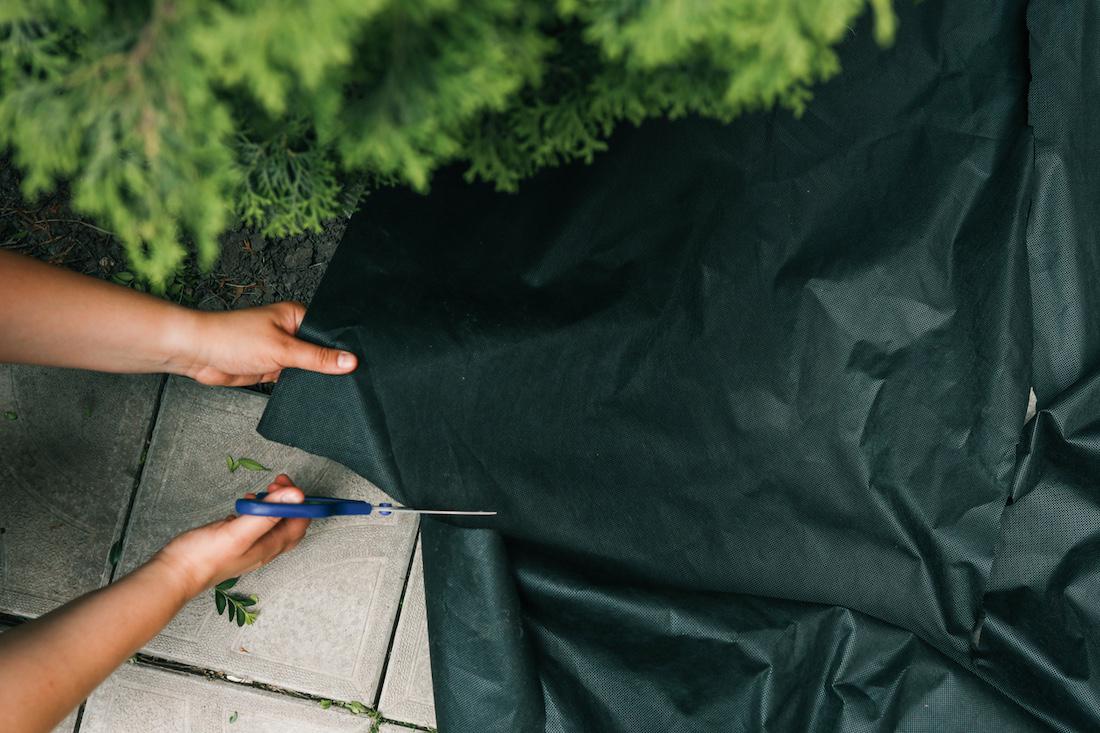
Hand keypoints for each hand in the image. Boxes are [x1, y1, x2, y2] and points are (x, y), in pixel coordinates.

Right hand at [151, 475, 310, 597]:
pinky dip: (255, 512)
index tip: (283, 483)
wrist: (173, 576)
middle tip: (275, 484)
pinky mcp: (234, 544)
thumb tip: (296, 496)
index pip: (299, 523)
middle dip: (288, 501)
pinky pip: (254, 526)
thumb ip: (266, 514)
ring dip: (271, 505)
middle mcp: (262, 549)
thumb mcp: (237, 532)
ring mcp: (248, 548)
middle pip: (289, 524)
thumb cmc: (203, 557)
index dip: (298, 502)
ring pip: (271, 524)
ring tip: (258, 493)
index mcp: (268, 547)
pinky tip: (242, 506)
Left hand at [168, 302, 357, 385]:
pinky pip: (292, 379)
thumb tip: (349, 360)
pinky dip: (297, 386)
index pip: (328, 332)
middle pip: (319, 351)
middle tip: (346, 379)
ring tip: (325, 387)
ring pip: (306, 367)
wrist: (197, 354)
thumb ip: (317, 358)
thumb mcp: (282, 349)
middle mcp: (289, 331)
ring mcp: (280, 350)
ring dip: (310, 377)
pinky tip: (306, 392)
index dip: (342, 348)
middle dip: (327, 365)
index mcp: (295, 315)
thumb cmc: (231, 337)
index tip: (358, 363)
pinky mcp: (271, 367)